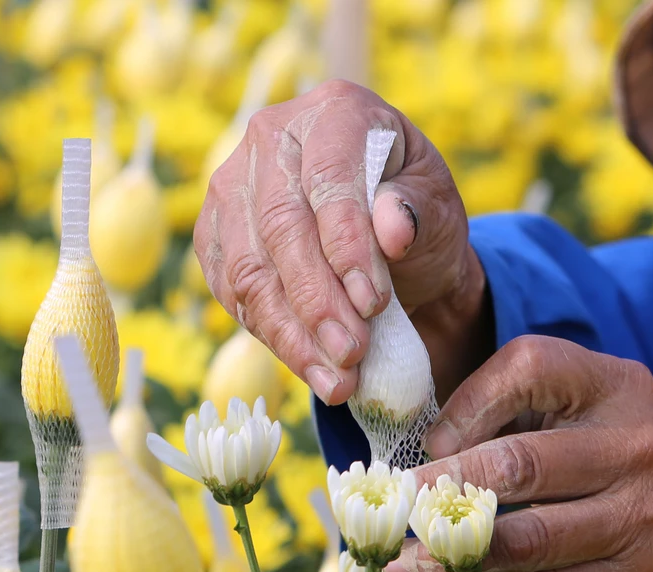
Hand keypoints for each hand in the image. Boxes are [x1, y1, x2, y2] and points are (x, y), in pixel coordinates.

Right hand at [195, 79, 491, 405]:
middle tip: (352, 354)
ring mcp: (233, 185)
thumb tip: (393, 228)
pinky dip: (270, 336)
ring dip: (291, 332)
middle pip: (280, 226)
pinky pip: (230, 291)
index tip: (373, 303)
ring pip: (247, 267)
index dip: (347, 245)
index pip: (329, 177)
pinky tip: (309, 367)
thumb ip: (417, 211)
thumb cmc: (416, 213)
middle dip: (317, 301)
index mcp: (335, 111)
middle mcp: (272, 138)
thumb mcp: (437, 206)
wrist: (387, 239)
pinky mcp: (215, 234)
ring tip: (335, 380)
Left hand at [383, 335, 652, 571]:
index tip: (429, 443)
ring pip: (526, 538)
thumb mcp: (569, 408)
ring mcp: (643, 517)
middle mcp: (638, 446)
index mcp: (616, 385)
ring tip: (402, 558)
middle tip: (395, 503)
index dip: (468, 403)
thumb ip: (504, 408)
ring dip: (451, 552)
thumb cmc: (602, 454)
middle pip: (520, 462)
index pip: (530, 368)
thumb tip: (432, 452)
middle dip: (443, 487)